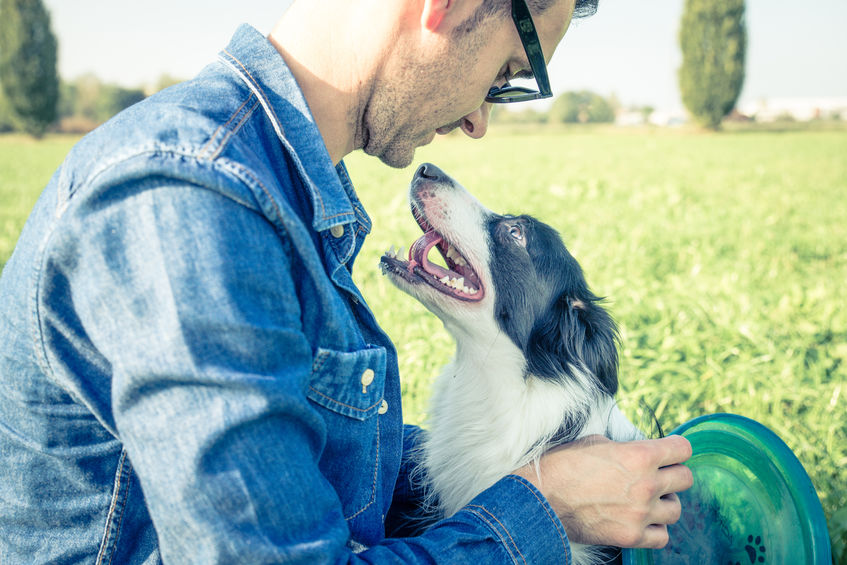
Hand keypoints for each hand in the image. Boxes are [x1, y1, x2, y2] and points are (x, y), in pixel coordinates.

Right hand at [512, 435, 692, 548]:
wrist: (541, 499)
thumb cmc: (563, 466)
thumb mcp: (595, 442)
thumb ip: (624, 447)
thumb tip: (636, 450)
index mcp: (639, 455)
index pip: (683, 449)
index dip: (676, 449)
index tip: (670, 452)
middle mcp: (646, 484)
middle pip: (686, 479)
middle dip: (673, 475)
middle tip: (658, 476)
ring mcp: (641, 513)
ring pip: (676, 510)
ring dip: (664, 503)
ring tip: (648, 501)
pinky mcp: (632, 536)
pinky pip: (662, 536)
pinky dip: (655, 529)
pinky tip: (642, 521)